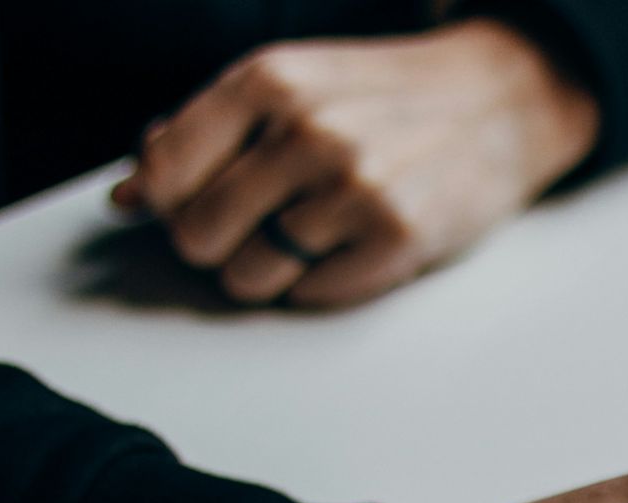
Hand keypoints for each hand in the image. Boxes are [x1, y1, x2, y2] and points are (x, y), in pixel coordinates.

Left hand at [112, 18, 597, 306]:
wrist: (500, 101)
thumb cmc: (387, 98)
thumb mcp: (293, 85)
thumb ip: (206, 133)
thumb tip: (127, 196)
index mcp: (269, 82)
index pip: (163, 174)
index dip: (167, 203)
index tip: (193, 205)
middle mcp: (307, 132)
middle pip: (198, 236)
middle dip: (219, 243)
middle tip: (259, 226)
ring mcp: (355, 189)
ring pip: (249, 278)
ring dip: (270, 270)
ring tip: (311, 237)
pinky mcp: (397, 240)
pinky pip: (310, 296)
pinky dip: (320, 282)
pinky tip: (350, 246)